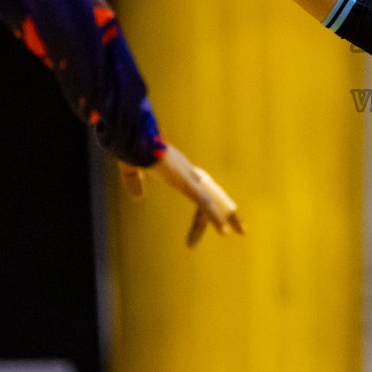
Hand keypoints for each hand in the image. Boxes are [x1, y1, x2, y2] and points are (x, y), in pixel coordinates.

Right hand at [119, 144, 243, 246]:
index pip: (197, 196)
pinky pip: (204, 203)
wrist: (133, 139)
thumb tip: (138, 197)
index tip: (198, 231)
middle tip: (241, 230)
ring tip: (239, 232)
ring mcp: (189, 178)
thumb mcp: (131, 170)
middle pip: (214, 197)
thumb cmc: (130, 148)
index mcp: (179, 172)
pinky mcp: (186, 182)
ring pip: (213, 201)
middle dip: (228, 213)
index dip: (203, 214)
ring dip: (227, 217)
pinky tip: (223, 231)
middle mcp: (189, 174)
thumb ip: (134, 182)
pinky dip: (214, 217)